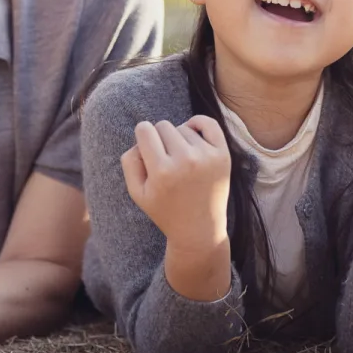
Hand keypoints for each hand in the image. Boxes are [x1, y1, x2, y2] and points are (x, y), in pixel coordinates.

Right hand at [121, 115, 231, 253]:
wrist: (199, 229)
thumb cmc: (165, 210)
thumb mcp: (137, 192)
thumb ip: (130, 161)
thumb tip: (141, 136)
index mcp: (162, 172)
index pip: (144, 129)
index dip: (142, 136)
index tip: (146, 147)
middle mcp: (186, 161)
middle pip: (163, 126)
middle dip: (159, 138)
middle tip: (164, 159)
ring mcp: (207, 157)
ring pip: (183, 127)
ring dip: (178, 139)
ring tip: (180, 161)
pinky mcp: (223, 155)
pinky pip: (208, 123)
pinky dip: (198, 123)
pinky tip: (192, 135)